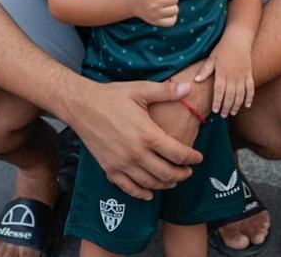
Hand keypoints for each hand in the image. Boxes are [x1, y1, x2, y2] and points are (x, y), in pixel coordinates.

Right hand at [64, 78, 203, 198]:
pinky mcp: (110, 168)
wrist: (82, 106)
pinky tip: (150, 192)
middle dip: (182, 174)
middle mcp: (136, 153)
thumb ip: (166, 91)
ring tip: (173, 180)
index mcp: (147, 135)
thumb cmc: (112, 96)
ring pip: (150, 183)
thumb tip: (189, 87)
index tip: (198, 158)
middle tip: (188, 171)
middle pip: (167, 173)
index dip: (192, 158)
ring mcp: (122, 164)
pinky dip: (142, 193)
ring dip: (165, 184)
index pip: (178, 154)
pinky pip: (129, 188)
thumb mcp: (140, 89)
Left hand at [194, 37, 254, 117]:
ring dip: (237, 105)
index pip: (219, 91)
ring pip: (241, 94)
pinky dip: (250, 98)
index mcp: (222, 73)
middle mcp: (233, 76)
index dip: (218, 102)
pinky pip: (251, 88)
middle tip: (224, 115)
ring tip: (233, 113)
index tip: (216, 111)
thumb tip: (196, 81)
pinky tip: (247, 105)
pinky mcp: (249, 74)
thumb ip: (205, 70)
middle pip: (230, 95)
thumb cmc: (222, 49)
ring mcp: (242, 76)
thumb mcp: (211, 58)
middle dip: (227, 107)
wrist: (238, 39)